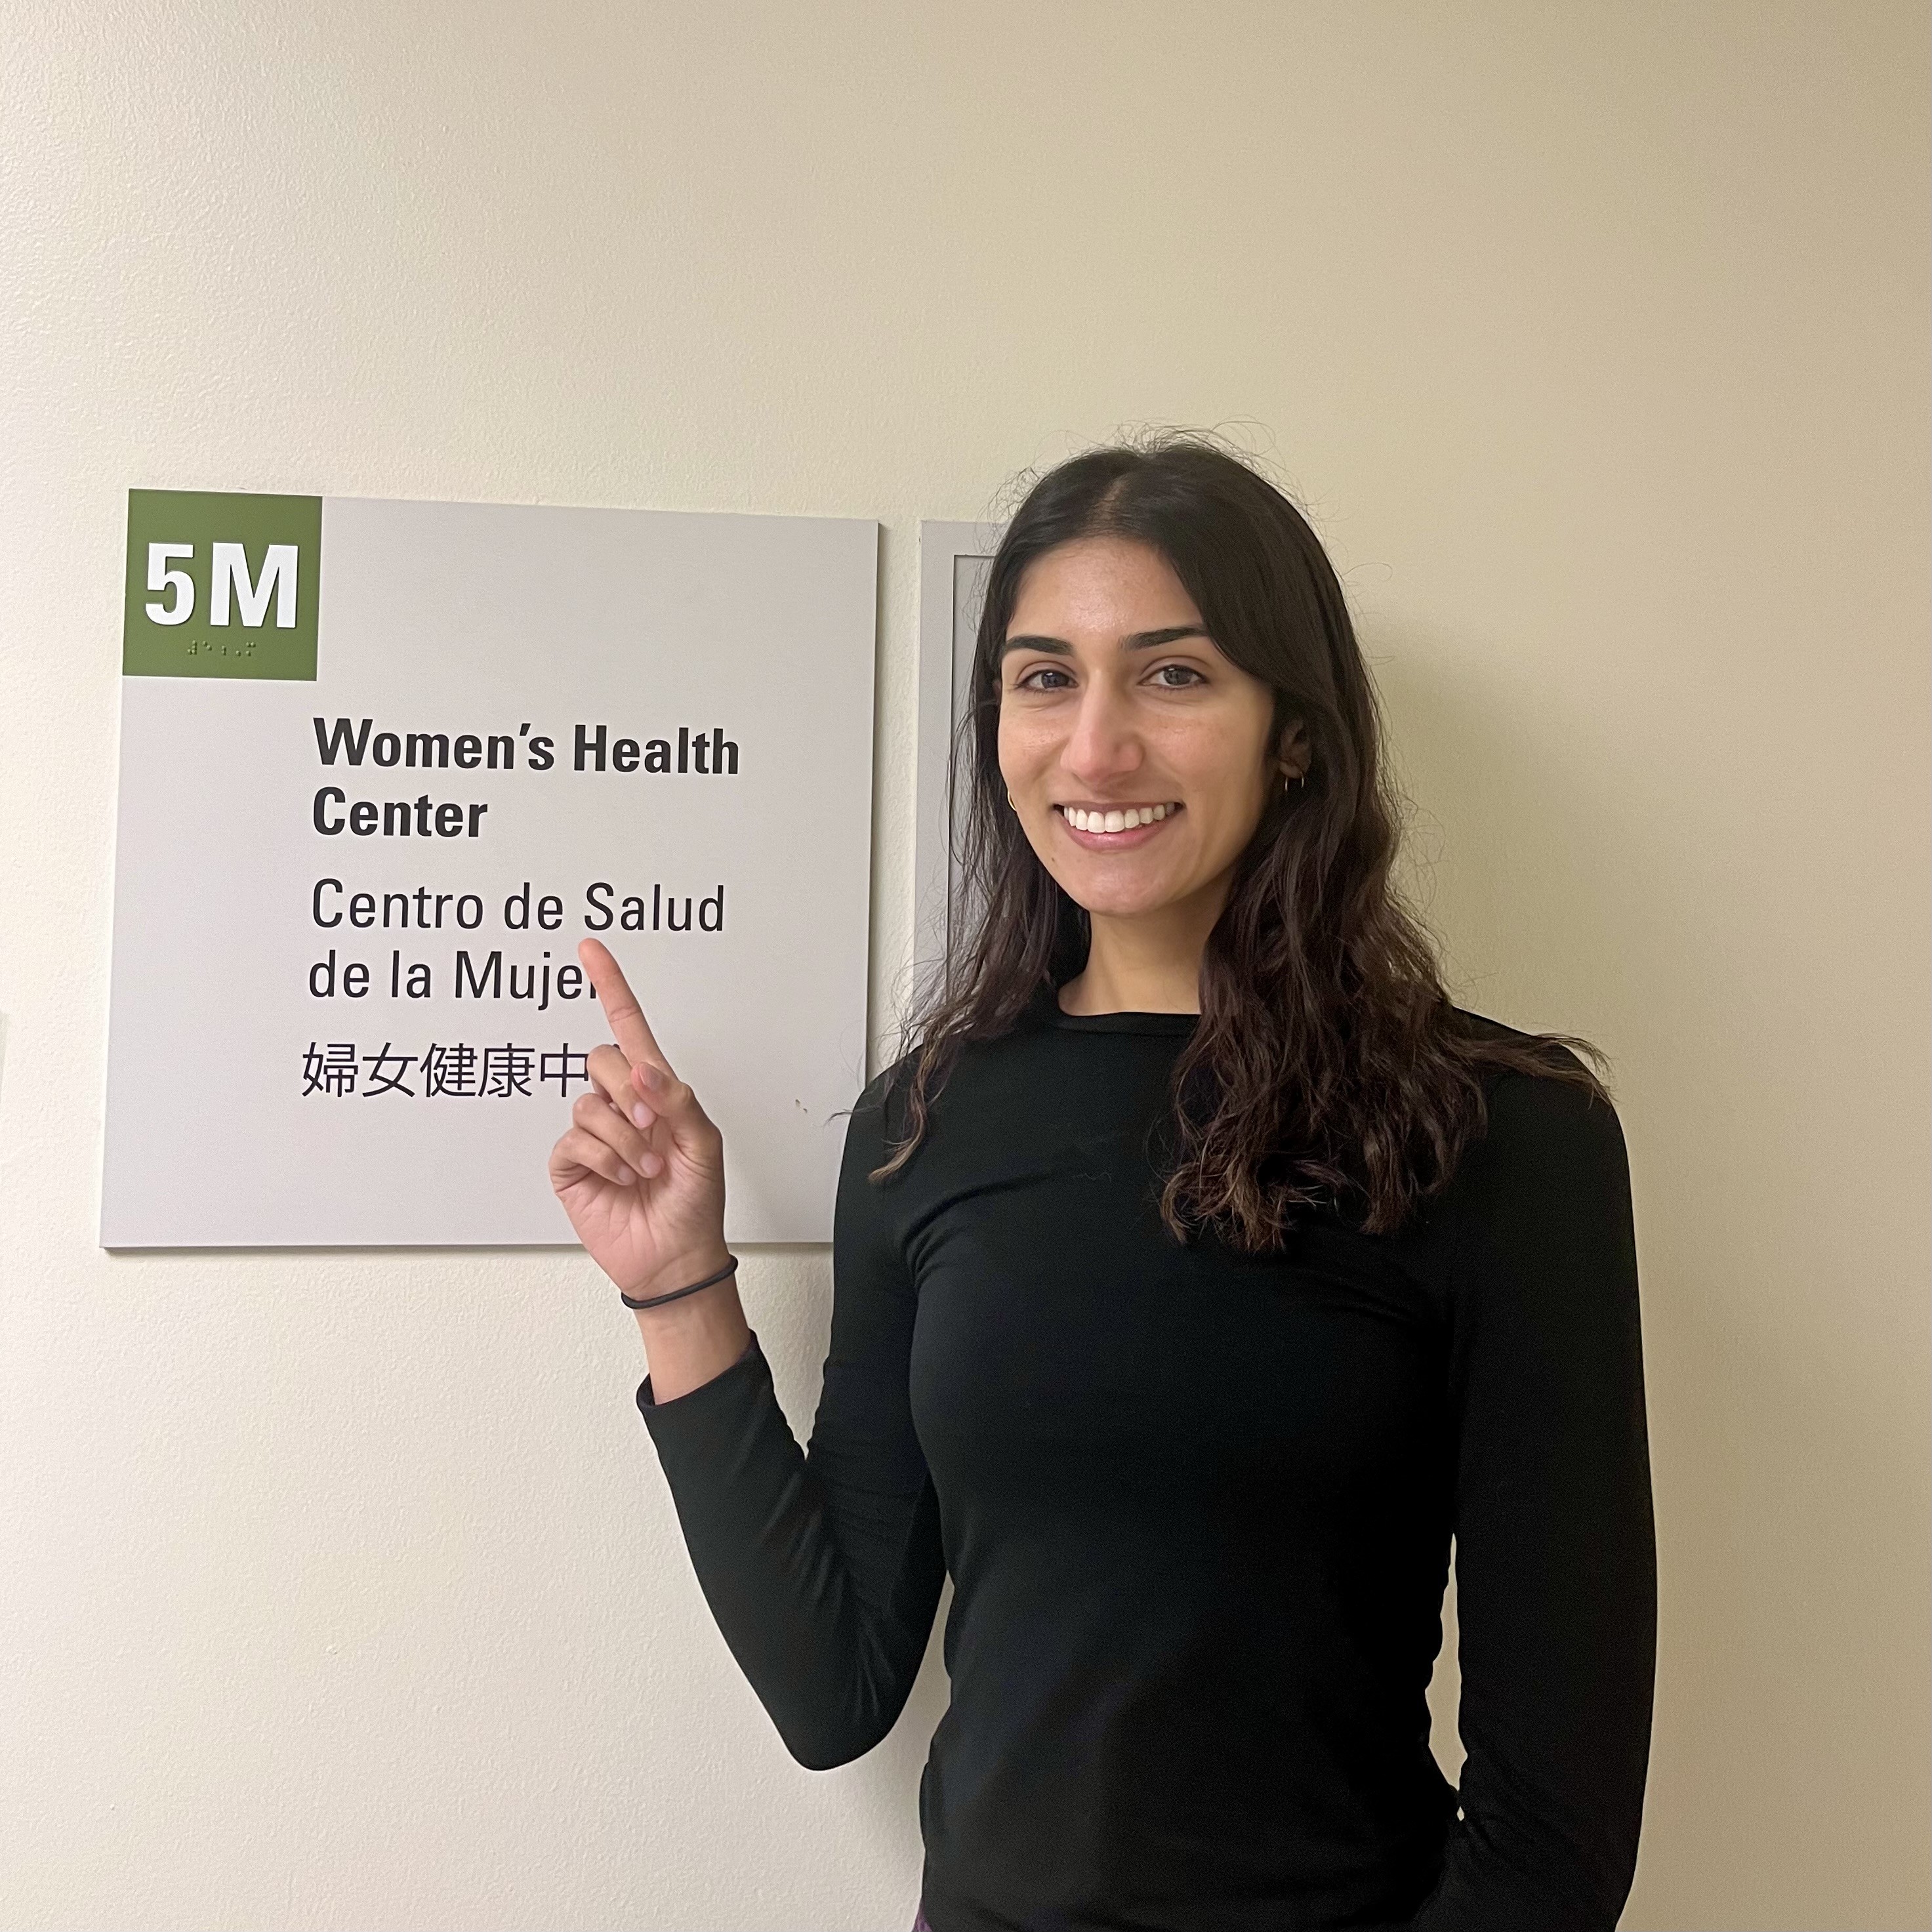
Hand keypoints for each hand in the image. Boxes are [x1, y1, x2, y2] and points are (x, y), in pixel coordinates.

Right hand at [548, 938, 729, 1299]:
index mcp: (656, 1091)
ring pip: (587, 1103)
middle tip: (654, 1129)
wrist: (675, 1256)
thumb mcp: (704, 1145)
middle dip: (630, 1092)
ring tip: (646, 1169)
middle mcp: (622, 1105)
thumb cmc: (696, 1201)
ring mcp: (594, 1134)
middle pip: (602, 1059)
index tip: (591, 949)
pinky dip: (605, 1159)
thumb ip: (677, 1100)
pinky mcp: (572, 1164)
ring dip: (624, 1139)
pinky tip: (623, 1179)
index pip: (629, 1028)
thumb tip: (644, 1069)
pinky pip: (573, 1140)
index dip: (610, 986)